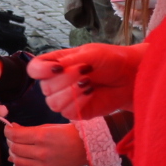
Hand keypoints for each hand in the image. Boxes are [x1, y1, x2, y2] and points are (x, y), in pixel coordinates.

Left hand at [3, 122, 88, 165]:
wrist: (86, 149)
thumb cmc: (69, 134)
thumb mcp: (49, 126)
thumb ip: (30, 130)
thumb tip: (14, 128)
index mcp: (42, 137)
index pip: (15, 136)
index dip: (8, 131)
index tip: (8, 128)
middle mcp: (41, 152)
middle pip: (14, 148)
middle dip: (10, 141)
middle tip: (12, 136)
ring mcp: (42, 164)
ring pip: (17, 160)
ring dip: (13, 152)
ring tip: (16, 146)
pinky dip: (21, 160)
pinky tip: (22, 155)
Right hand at [27, 43, 143, 119]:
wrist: (131, 76)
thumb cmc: (111, 60)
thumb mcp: (90, 53)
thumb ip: (69, 60)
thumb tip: (54, 69)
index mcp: (56, 65)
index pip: (34, 69)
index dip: (40, 71)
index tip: (57, 68)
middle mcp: (57, 83)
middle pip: (44, 87)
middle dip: (66, 79)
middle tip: (85, 70)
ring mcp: (65, 99)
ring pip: (52, 102)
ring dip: (71, 91)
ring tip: (89, 82)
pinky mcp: (76, 112)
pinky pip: (67, 111)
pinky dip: (79, 101)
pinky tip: (91, 92)